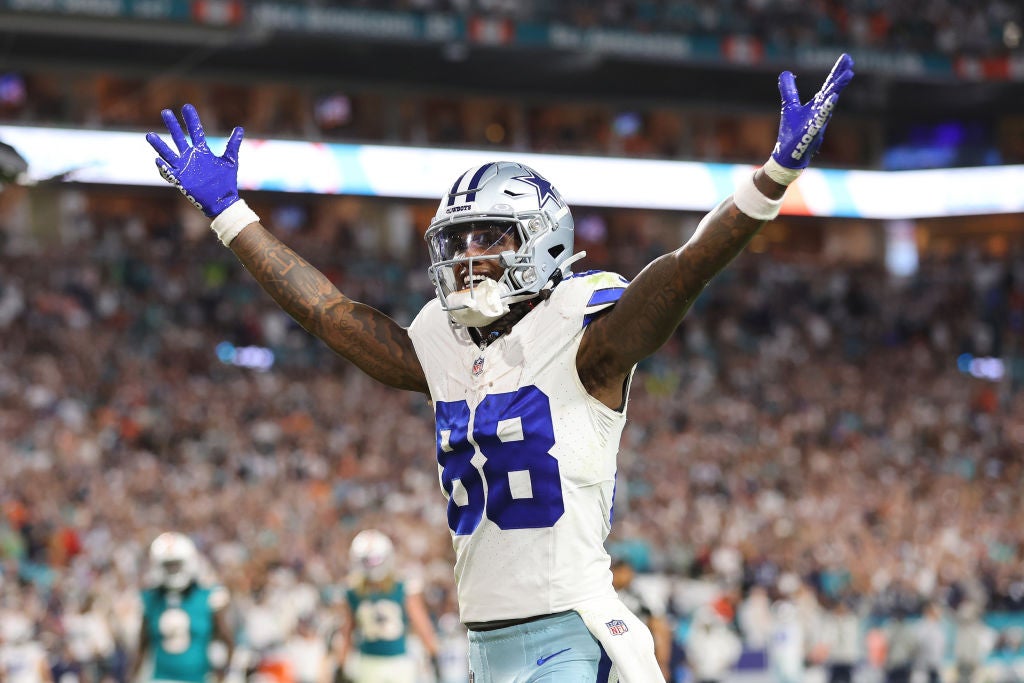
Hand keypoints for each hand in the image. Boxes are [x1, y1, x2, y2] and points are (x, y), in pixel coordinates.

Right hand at [146, 104, 244, 217]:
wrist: (222, 200)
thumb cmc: (226, 181)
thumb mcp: (230, 160)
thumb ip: (232, 144)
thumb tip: (239, 128)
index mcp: (202, 151)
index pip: (195, 131)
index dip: (191, 120)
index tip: (186, 107)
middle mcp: (191, 157)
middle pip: (179, 138)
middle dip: (173, 126)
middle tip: (166, 112)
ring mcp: (184, 168)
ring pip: (168, 153)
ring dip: (159, 145)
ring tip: (149, 135)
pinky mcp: (180, 180)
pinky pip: (168, 172)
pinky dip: (162, 167)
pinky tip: (157, 160)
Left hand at [771, 53, 854, 169]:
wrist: (788, 156)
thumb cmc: (792, 132)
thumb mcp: (789, 106)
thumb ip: (789, 90)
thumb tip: (785, 72)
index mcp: (817, 105)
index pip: (829, 86)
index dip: (837, 72)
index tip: (847, 58)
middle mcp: (820, 112)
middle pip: (832, 92)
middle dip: (840, 78)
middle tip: (849, 63)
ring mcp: (817, 123)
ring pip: (829, 105)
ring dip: (837, 90)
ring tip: (847, 75)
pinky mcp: (810, 133)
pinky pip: (820, 120)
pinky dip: (826, 109)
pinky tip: (832, 98)